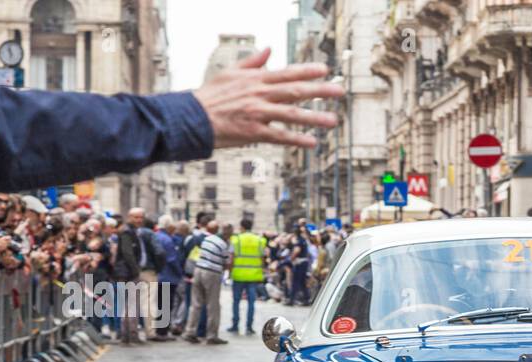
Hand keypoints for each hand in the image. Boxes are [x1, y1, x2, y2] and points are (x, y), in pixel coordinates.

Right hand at [193, 47, 342, 148]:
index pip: (287, 73)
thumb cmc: (211, 96)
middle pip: (295, 90)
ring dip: (314, 117)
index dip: (307, 71)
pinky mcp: (252, 131)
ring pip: (291, 114)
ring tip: (333, 120)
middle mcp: (259, 94)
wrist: (192, 117)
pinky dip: (296, 139)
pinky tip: (312, 143)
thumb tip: (269, 49)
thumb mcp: (230, 72)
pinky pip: (279, 136)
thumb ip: (252, 62)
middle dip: (319, 91)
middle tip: (340, 91)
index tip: (325, 69)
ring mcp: (257, 113)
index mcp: (255, 79)